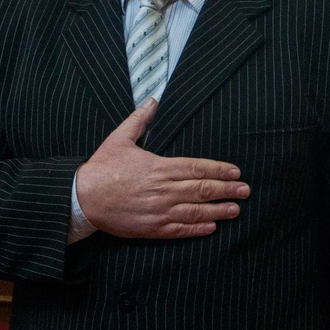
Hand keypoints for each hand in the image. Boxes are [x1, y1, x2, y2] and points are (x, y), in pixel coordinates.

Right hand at [75, 98, 249, 238]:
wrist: (83, 197)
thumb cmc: (101, 167)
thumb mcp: (119, 138)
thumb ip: (139, 120)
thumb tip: (152, 100)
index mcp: (158, 167)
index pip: (196, 168)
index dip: (218, 170)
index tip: (235, 171)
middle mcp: (163, 190)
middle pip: (202, 190)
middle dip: (227, 189)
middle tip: (245, 190)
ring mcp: (158, 210)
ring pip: (195, 211)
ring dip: (218, 211)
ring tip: (236, 210)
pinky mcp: (151, 228)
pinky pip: (179, 229)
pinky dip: (197, 229)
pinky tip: (211, 228)